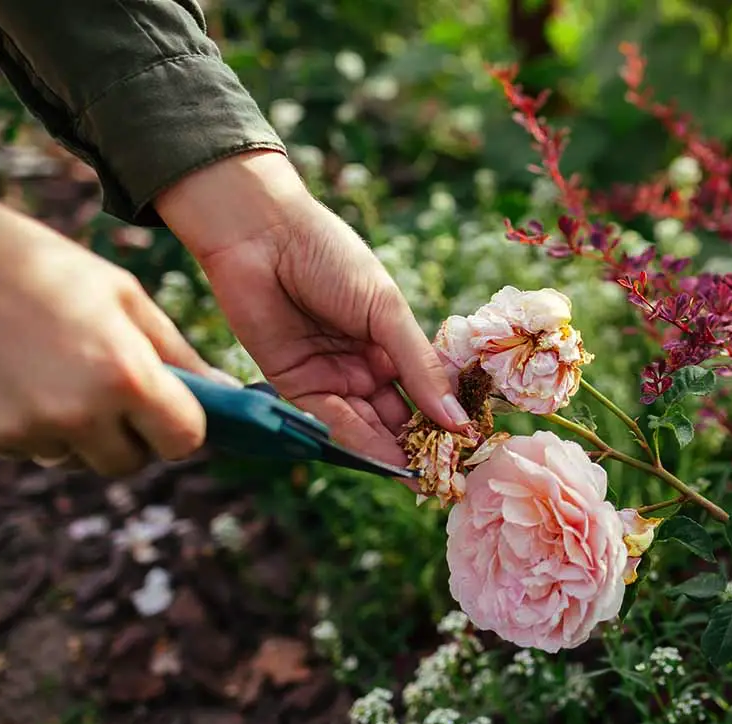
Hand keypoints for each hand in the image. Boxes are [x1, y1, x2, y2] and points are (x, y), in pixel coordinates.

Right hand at [0, 194, 231, 475]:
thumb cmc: (38, 263)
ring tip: (55, 368)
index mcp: (125, 374)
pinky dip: (34, 424)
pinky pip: (32, 448)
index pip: (184, 440)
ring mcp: (28, 430)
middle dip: (130, 434)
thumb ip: (176, 352)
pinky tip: (18, 374)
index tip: (170, 405)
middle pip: (130, 460)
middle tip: (110, 385)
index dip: (180, 425)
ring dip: (78, 431)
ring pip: (77, 457)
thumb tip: (224, 393)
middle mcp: (80, 413)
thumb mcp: (120, 295)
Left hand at [156, 152, 471, 466]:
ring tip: (421, 479)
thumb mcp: (387, 311)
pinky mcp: (292, 386)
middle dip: (419, 445)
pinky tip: (384, 461)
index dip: (445, 419)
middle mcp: (361, 365)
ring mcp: (328, 377)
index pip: (423, 391)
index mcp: (389, 342)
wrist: (262, 235)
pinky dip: (356, 441)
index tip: (470, 447)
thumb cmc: (331, 257)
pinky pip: (329, 420)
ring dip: (390, 452)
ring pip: (365, 425)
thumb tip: (459, 419)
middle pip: (395, 415)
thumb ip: (419, 367)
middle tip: (447, 476)